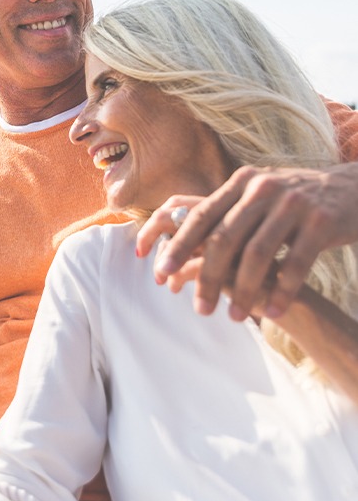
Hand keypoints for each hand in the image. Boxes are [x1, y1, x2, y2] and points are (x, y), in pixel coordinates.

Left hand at [136, 163, 357, 320]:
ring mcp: (293, 203)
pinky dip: (281, 292)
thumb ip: (226, 212)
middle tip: (200, 308)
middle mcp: (263, 188)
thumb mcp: (258, 195)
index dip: (178, 244)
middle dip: (208, 277)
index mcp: (241, 182)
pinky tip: (273, 313)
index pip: (201, 214)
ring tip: (235, 317)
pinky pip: (295, 264)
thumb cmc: (293, 200)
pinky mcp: (321, 221)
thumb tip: (177, 239)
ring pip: (258, 255)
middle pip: (225, 238)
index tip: (161, 271)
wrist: (351, 189)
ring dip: (244, 291)